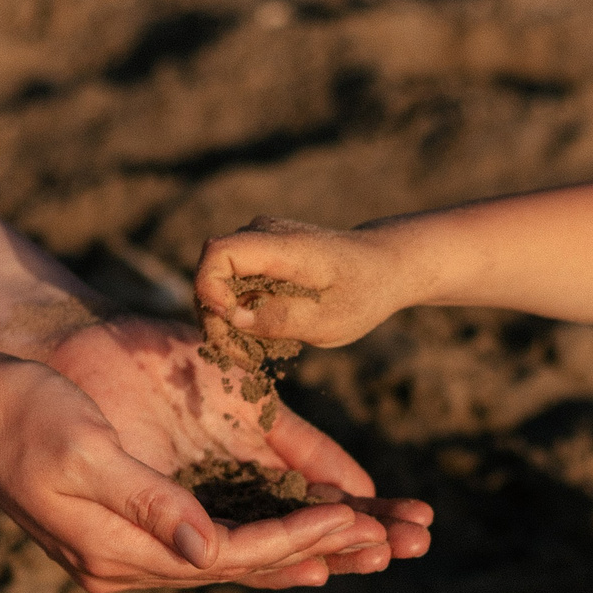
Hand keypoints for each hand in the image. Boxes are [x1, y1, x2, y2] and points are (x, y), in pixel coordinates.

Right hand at [0, 319, 430, 592]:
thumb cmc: (24, 415)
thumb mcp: (85, 453)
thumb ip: (148, 502)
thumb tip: (206, 551)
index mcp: (121, 551)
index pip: (231, 556)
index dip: (294, 539)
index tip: (351, 521)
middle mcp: (132, 562)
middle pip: (246, 566)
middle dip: (320, 552)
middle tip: (391, 546)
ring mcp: (132, 550)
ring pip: (238, 558)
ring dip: (304, 551)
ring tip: (370, 548)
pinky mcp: (136, 526)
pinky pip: (216, 541)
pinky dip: (265, 538)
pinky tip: (306, 537)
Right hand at [191, 215, 423, 349]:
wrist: (383, 266)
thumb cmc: (362, 294)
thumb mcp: (330, 321)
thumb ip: (282, 318)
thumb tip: (234, 318)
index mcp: (285, 246)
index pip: (219, 252)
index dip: (210, 288)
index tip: (230, 320)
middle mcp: (263, 233)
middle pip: (212, 271)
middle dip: (216, 318)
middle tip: (243, 358)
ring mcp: (259, 239)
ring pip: (218, 279)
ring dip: (226, 319)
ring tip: (252, 354)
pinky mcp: (260, 253)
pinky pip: (233, 281)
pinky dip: (238, 311)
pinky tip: (260, 336)